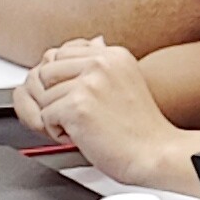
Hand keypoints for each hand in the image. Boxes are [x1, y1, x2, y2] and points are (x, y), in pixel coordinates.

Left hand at [21, 38, 183, 186]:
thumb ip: (101, 66)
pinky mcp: (76, 106)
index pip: (62, 54)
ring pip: (43, 97)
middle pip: (47, 73)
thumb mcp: (126, 82)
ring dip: (58, 117)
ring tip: (88, 126)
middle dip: (56, 97)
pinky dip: (59, 133)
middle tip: (83, 114)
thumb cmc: (142, 128)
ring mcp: (89, 84)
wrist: (156, 154)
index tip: (82, 97)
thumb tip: (83, 45)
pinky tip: (84, 136)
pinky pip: (44, 117)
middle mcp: (101, 63)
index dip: (65, 80)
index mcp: (114, 55)